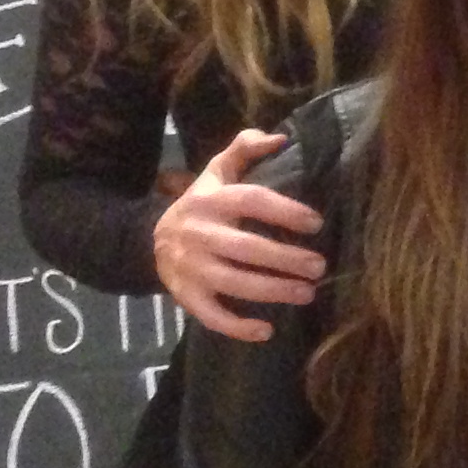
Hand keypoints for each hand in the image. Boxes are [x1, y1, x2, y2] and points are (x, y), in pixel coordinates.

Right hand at [153, 129, 326, 341]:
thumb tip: (280, 136)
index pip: (252, 201)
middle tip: (320, 267)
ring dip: (271, 291)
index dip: (285, 211)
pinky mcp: (184, 294)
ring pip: (231, 282)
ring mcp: (189, 266)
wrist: (148, 238)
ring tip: (307, 294)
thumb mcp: (217, 172)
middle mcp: (198, 232)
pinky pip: (209, 315)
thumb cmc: (202, 204)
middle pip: (245, 247)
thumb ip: (244, 149)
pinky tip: (265, 331)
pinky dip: (236, 326)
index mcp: (211, 200)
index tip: (316, 223)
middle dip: (285, 258)